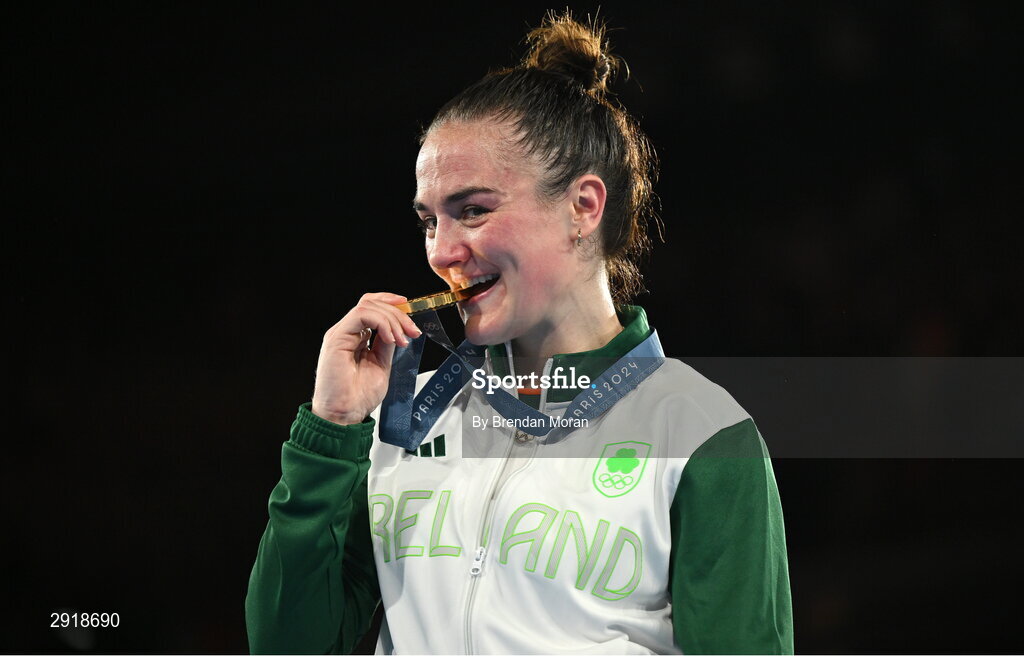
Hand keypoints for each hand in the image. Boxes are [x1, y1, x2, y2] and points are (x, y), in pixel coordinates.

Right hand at [311, 292, 421, 424]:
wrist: (344, 415)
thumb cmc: (358, 397)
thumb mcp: (381, 364)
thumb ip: (386, 344)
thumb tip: (398, 330)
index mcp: (354, 337)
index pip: (370, 307)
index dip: (389, 302)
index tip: (409, 307)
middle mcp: (346, 333)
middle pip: (371, 303)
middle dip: (398, 314)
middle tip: (413, 331)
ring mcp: (340, 334)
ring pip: (367, 306)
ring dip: (392, 319)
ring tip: (402, 339)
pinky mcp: (336, 338)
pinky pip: (361, 315)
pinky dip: (381, 323)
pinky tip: (391, 339)